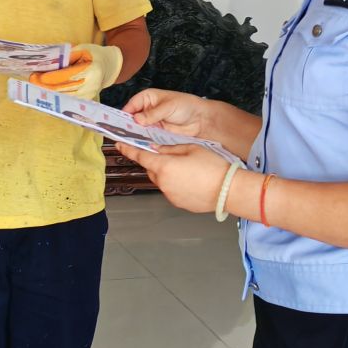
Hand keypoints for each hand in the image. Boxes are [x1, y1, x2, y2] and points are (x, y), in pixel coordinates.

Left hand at [29, 44, 121, 98]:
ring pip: (64, 97)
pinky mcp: (85, 101)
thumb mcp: (82, 49)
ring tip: (34, 87)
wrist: (109, 66)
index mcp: (92, 70)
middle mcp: (92, 86)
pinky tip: (44, 93)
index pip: (68, 76)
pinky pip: (67, 100)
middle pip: (64, 89)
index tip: (37, 76)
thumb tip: (48, 63)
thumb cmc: (94, 55)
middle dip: (46, 86)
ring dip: (48, 92)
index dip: (52, 77)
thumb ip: (67, 56)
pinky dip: (55, 96)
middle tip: (31, 81)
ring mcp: (89, 95)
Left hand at [117, 142, 235, 214]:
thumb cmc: (213, 167)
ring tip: (187, 169)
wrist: (228, 191)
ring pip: (161, 180)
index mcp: (164, 166)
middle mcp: (163, 182)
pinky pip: (170, 189)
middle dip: (156, 161)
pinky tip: (190, 180)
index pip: (140, 156)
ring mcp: (169, 195)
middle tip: (171, 155)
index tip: (120, 145)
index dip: (128, 150)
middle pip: (151, 169)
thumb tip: (158, 149)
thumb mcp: (191, 148)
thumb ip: (170, 149)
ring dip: (167, 173)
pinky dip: (175, 183)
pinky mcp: (177, 203)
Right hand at [123, 88, 207, 136]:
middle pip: (132, 119)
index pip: (131, 105)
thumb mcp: (168, 107)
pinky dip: (143, 142)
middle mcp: (147, 110)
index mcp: (148, 98)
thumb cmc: (186, 106)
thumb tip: (137, 119)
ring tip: (128, 143)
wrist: (201, 120)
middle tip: (121, 135)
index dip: (125, 114)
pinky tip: (139, 146)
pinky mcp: (157, 134)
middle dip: (127, 126)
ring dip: (134, 135)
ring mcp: (151, 123)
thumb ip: (153, 114)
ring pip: (138, 130)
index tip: (118, 123)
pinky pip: (147, 138)